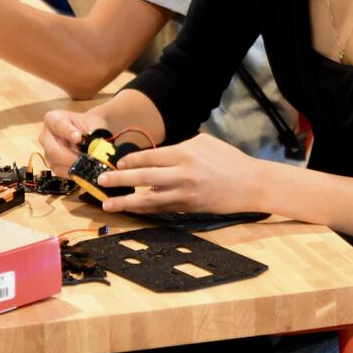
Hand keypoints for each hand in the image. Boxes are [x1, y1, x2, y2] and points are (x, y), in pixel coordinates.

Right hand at [39, 108, 112, 173]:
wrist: (89, 132)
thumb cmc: (89, 125)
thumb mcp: (94, 124)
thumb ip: (93, 133)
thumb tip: (92, 147)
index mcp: (53, 119)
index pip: (58, 126)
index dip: (68, 133)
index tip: (78, 138)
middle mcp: (46, 136)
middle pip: (53, 150)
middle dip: (71, 157)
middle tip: (86, 159)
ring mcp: (47, 151)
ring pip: (56, 163)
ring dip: (74, 165)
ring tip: (88, 163)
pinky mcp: (52, 164)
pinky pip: (60, 172)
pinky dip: (74, 172)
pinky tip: (84, 168)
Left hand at [96, 133, 262, 215]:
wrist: (250, 184)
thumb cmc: (228, 159)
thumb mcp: (203, 143)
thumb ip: (179, 148)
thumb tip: (157, 157)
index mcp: (185, 153)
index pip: (150, 156)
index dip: (131, 160)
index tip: (118, 163)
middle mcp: (182, 174)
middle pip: (144, 176)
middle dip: (120, 179)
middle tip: (102, 181)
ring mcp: (185, 193)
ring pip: (148, 199)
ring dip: (126, 202)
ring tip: (108, 204)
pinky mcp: (188, 207)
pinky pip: (162, 208)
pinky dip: (146, 209)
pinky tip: (133, 209)